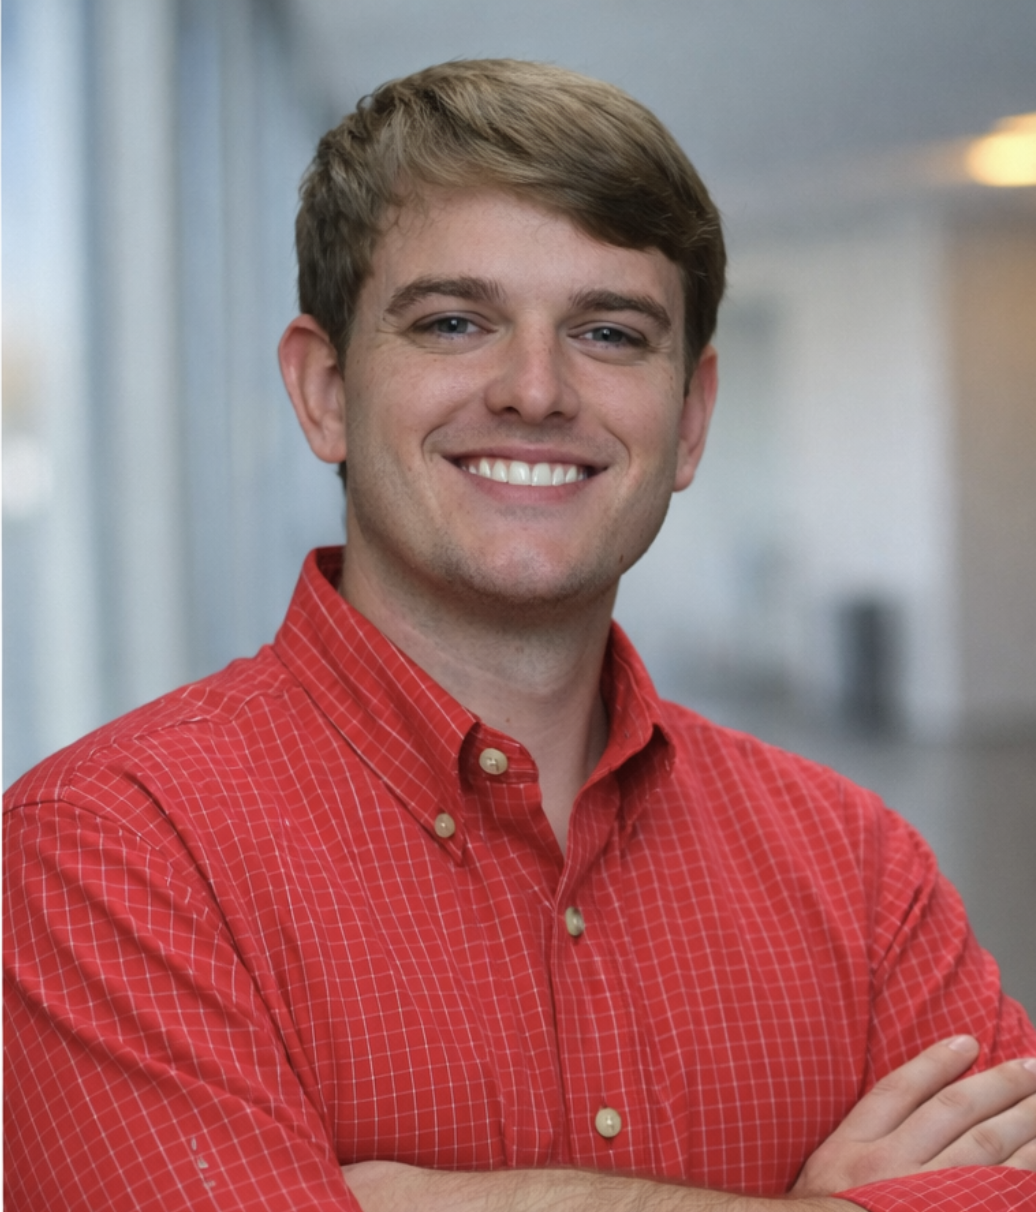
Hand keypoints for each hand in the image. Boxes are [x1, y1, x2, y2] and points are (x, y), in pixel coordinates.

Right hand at [792, 1035, 1035, 1194]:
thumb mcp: (823, 1178)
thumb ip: (860, 1147)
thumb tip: (912, 1114)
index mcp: (852, 1151)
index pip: (900, 1090)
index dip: (935, 1062)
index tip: (967, 1041)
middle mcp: (888, 1171)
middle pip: (953, 1113)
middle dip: (997, 1086)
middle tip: (1032, 1068)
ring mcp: (924, 1204)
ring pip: (984, 1149)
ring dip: (1023, 1122)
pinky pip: (999, 1197)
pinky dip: (1025, 1175)